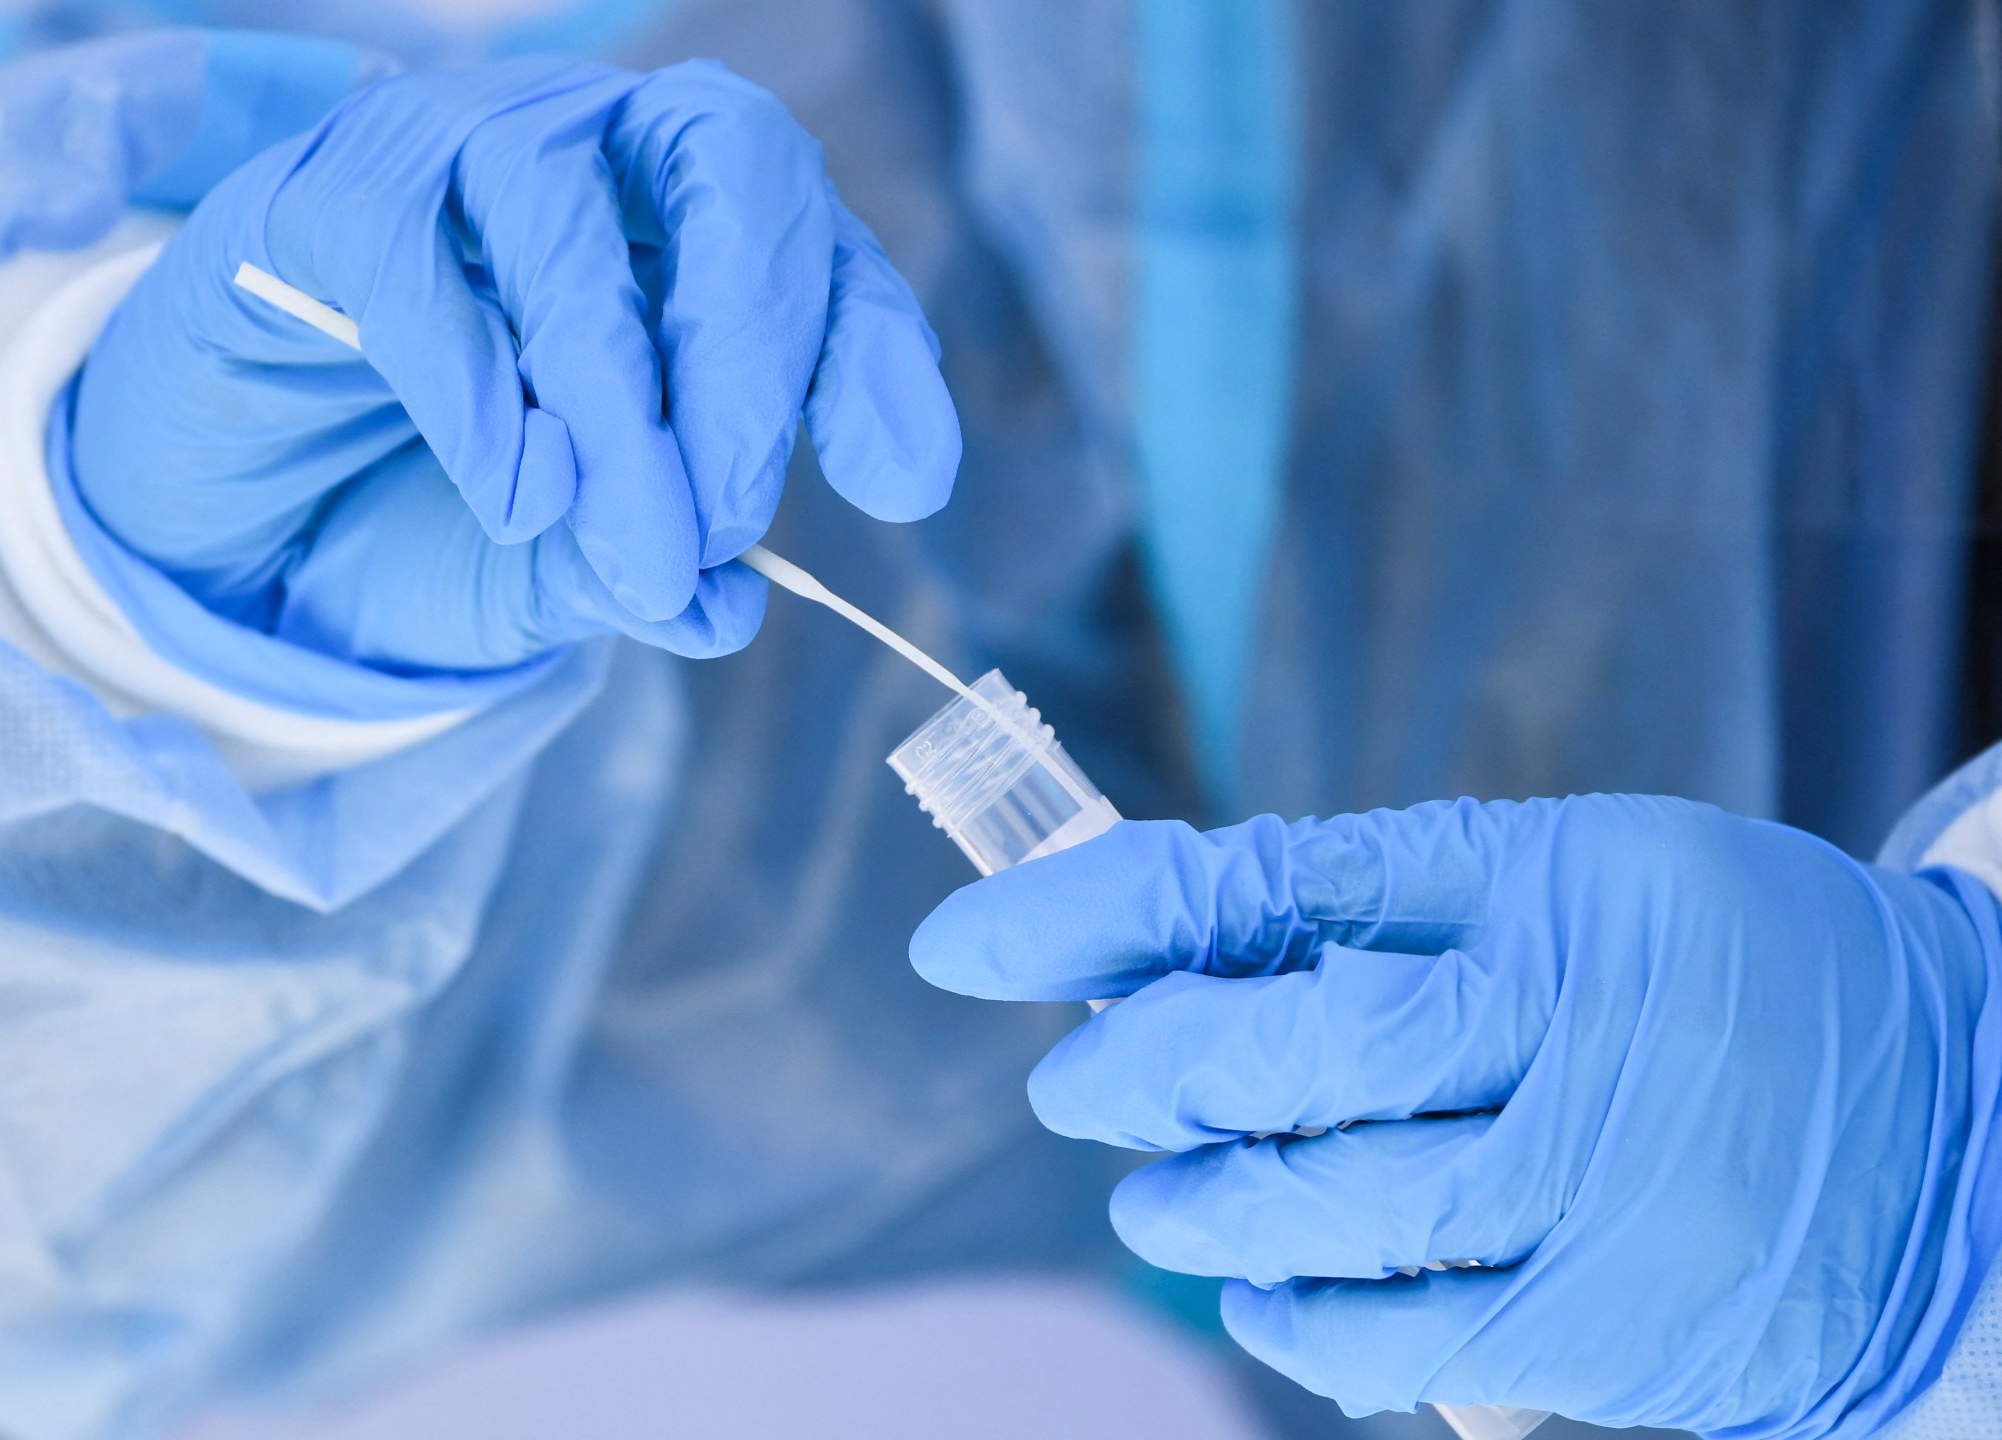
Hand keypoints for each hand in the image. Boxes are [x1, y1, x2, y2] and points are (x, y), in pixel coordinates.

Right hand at [71, 56, 958, 672]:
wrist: (239, 523)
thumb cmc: (428, 510)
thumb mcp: (559, 571)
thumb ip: (644, 574)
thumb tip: (728, 605)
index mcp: (684, 228)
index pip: (816, 243)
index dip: (867, 349)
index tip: (900, 483)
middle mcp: (590, 154)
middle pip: (723, 157)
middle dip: (749, 340)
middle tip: (732, 514)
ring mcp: (452, 152)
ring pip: (563, 203)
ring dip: (610, 383)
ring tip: (621, 532)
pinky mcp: (320, 196)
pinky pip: (407, 246)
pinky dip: (473, 376)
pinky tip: (511, 488)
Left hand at [909, 795, 2000, 1432]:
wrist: (1964, 1131)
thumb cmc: (1721, 982)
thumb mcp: (1581, 883)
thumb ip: (1383, 908)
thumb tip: (1157, 951)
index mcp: (1550, 881)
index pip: (1269, 885)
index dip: (1092, 914)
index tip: (967, 941)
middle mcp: (1571, 1024)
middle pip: (1280, 1053)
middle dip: (1135, 1075)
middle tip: (1076, 1088)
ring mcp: (1594, 1184)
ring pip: (1318, 1205)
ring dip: (1195, 1205)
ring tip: (1157, 1201)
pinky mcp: (1606, 1325)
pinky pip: (1396, 1337)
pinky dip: (1296, 1319)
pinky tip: (1258, 1295)